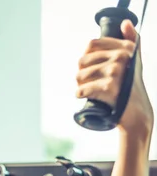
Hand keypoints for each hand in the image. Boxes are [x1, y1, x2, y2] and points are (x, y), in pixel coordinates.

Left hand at [76, 19, 153, 137]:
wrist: (135, 111)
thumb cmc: (130, 85)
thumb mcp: (133, 60)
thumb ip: (130, 41)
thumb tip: (125, 23)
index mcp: (125, 48)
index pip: (91, 44)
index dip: (86, 57)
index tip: (90, 67)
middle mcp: (121, 57)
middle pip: (82, 61)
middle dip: (81, 73)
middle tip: (88, 82)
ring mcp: (115, 71)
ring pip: (79, 76)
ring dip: (80, 85)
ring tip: (88, 89)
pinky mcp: (108, 87)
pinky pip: (82, 90)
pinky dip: (81, 94)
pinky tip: (86, 96)